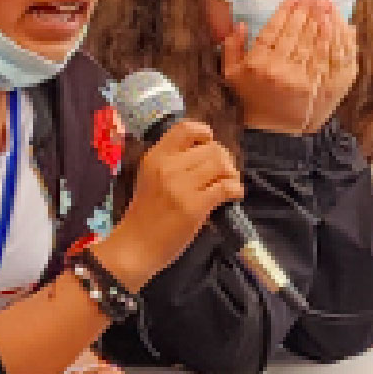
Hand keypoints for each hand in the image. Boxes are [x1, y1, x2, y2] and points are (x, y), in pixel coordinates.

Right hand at [101, 123, 241, 285]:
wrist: (136, 246)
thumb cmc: (145, 213)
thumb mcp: (150, 177)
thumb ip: (171, 162)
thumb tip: (207, 152)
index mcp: (155, 157)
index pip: (186, 128)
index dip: (204, 133)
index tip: (209, 145)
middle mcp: (168, 167)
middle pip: (212, 148)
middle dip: (225, 159)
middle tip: (224, 173)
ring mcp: (181, 186)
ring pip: (222, 164)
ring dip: (232, 174)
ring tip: (229, 184)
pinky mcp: (195, 206)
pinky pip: (226, 187)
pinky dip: (236, 189)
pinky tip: (233, 195)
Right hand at [222, 0, 355, 134]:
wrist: (272, 129)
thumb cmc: (251, 98)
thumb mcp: (231, 74)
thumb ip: (231, 47)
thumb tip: (240, 24)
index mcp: (256, 63)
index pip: (272, 30)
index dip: (284, 11)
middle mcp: (276, 69)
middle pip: (293, 33)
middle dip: (305, 11)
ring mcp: (296, 78)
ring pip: (310, 43)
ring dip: (319, 21)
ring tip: (325, 4)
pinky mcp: (312, 86)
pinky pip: (323, 59)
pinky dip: (330, 41)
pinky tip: (334, 28)